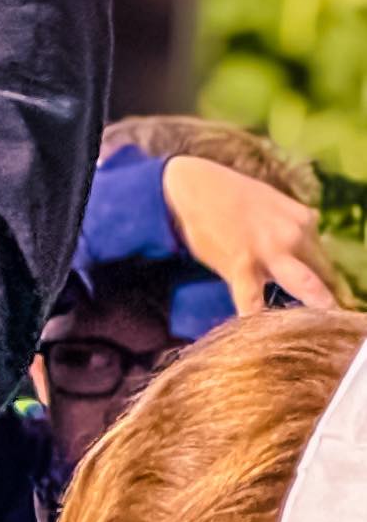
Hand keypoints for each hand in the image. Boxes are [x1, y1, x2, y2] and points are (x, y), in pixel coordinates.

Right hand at [159, 151, 339, 312]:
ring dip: (314, 306)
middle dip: (327, 299)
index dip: (324, 281)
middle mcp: (294, 234)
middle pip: (321, 275)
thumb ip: (291, 226)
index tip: (321, 298)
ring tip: (320, 329)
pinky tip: (260, 334)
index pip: (322, 259)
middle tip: (329, 318)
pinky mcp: (242, 266)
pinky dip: (257, 319)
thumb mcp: (272, 203)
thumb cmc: (231, 196)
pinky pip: (253, 301)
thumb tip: (305, 248)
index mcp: (303, 219)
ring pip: (304, 285)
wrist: (193, 187)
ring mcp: (270, 251)